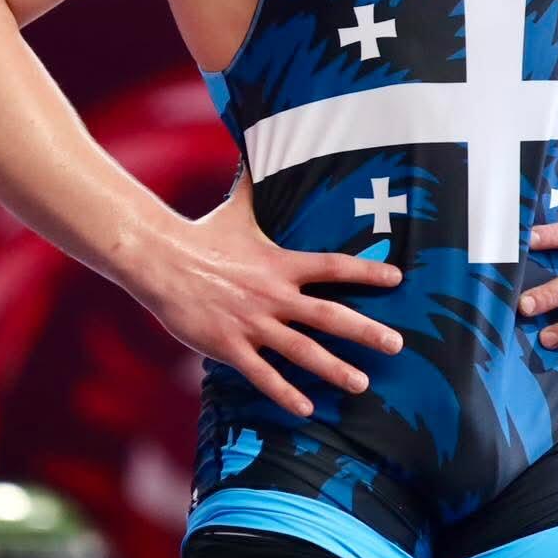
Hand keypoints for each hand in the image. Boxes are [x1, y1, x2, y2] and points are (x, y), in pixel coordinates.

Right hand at [126, 188, 403, 417]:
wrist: (160, 260)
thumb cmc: (202, 234)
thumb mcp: (236, 208)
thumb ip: (255, 184)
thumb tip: (258, 148)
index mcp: (281, 263)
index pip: (334, 266)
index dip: (368, 271)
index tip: (398, 279)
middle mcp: (273, 295)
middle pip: (330, 316)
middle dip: (366, 332)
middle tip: (397, 345)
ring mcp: (252, 323)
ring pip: (303, 351)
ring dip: (335, 369)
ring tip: (362, 383)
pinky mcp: (229, 346)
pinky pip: (263, 375)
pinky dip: (285, 393)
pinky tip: (307, 409)